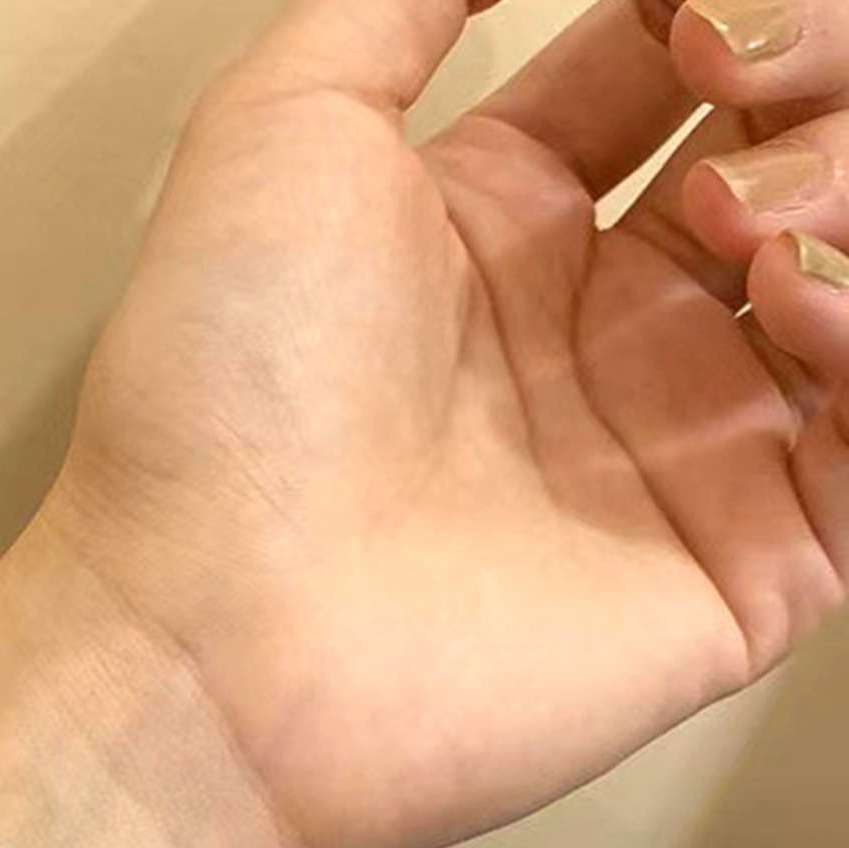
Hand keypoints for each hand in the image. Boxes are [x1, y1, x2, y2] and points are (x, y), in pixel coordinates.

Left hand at [42, 0, 848, 847]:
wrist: (216, 631)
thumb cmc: (220, 394)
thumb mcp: (283, 129)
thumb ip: (404, 1)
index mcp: (504, 226)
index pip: (683, 62)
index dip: (724, 0)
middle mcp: (604, 330)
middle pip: (795, 151)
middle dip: (811, 62)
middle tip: (730, 70)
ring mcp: (681, 446)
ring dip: (846, 185)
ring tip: (733, 220)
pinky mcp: (746, 565)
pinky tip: (789, 297)